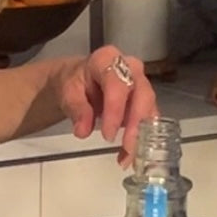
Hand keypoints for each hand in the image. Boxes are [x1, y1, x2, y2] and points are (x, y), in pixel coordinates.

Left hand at [54, 46, 156, 167]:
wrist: (79, 81)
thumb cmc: (74, 83)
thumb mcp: (68, 93)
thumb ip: (76, 109)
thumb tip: (83, 131)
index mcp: (107, 59)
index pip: (117, 84)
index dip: (115, 110)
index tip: (108, 135)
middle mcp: (130, 67)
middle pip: (141, 95)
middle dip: (135, 124)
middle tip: (126, 148)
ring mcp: (141, 82)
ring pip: (149, 108)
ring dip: (141, 135)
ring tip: (127, 157)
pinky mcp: (144, 100)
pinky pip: (148, 119)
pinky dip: (140, 138)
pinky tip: (128, 155)